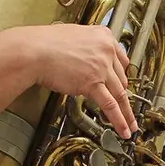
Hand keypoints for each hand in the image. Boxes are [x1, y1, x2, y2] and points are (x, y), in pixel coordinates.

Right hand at [29, 24, 137, 138]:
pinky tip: (123, 128)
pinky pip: (110, 105)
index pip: (121, 59)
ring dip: (127, 113)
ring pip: (120, 94)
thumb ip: (86, 47)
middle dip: (122, 95)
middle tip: (125, 106)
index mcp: (103, 36)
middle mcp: (106, 50)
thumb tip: (87, 59)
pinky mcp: (93, 83)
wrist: (34, 51)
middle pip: (122, 78)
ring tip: (130, 125)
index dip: (122, 75)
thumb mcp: (74, 36)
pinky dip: (119, 120)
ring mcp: (101, 67)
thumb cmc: (45, 44)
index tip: (124, 84)